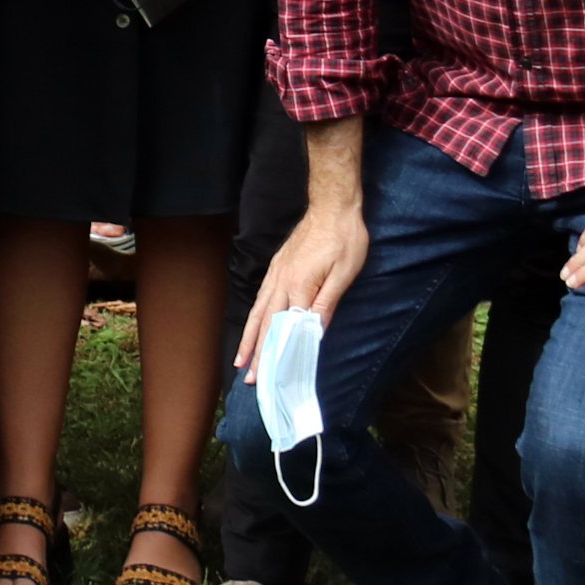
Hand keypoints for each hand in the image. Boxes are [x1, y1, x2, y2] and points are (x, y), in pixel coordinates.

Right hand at [237, 198, 369, 367]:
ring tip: (240, 359)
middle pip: (266, 324)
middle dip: (256, 353)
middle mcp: (282, 282)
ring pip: (258, 312)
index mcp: (299, 285)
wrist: (333, 206)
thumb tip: (315, 331)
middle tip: (248, 377)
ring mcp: (276, 274)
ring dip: (249, 338)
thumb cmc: (345, 239)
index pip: (286, 328)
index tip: (270, 376)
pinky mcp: (277, 267)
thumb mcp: (344, 273)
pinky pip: (261, 298)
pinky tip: (252, 326)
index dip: (278, 353)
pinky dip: (254, 317)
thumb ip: (327, 302)